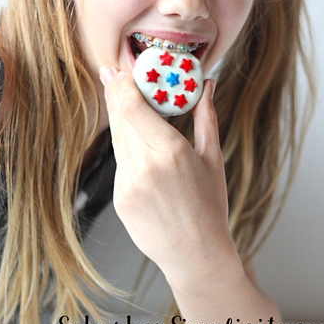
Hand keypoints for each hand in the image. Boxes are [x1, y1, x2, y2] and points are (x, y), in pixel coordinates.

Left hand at [100, 67, 237, 289]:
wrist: (195, 254)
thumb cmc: (210, 206)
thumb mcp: (213, 159)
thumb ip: (206, 117)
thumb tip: (208, 84)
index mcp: (171, 152)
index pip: (135, 108)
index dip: (123, 85)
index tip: (120, 69)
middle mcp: (145, 166)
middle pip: (120, 119)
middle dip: (114, 93)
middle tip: (110, 73)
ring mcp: (128, 184)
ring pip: (117, 139)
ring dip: (116, 117)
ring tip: (117, 98)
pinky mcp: (119, 199)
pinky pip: (120, 163)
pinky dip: (125, 147)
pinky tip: (130, 137)